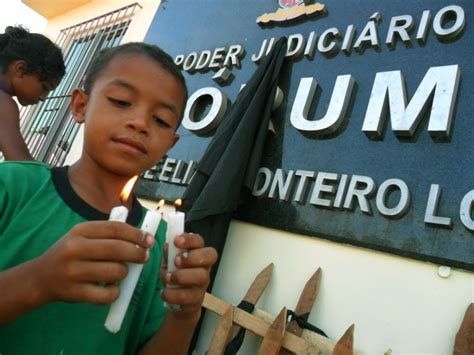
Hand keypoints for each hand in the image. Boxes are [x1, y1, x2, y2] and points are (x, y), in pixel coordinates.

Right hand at [32, 221, 154, 304]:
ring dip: (124, 273)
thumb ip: (109, 234)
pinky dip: (115, 293)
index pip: (115, 228)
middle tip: (145, 257)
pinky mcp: (74, 293)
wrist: (40, 277)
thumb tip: (143, 238)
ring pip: (115, 272)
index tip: (149, 240)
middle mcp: (75, 249)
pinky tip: (113, 289)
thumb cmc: (71, 254)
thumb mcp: (83, 236)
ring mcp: (73, 272)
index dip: (136, 234)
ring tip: (120, 273)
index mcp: (80, 231)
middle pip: (117, 249)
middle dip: (137, 253)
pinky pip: (106, 295)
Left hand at [160, 233, 217, 319]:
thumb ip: (169, 254)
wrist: (177, 304)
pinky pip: (188, 297)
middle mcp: (204, 267)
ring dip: (182, 276)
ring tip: (168, 277)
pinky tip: (165, 292)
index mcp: (197, 254)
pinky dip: (172, 294)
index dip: (190, 239)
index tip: (176, 241)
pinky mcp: (196, 300)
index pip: (199, 241)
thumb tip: (168, 245)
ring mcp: (202, 284)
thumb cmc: (175, 278)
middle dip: (192, 256)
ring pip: (202, 276)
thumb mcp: (169, 263)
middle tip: (176, 261)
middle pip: (210, 256)